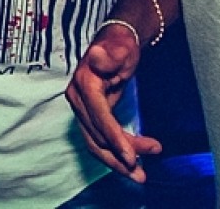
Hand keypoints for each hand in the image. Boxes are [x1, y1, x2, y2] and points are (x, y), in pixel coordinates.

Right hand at [65, 24, 162, 181]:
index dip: (115, 138)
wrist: (116, 44)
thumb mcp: (120, 47)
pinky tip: (133, 159)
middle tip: (142, 172)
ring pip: (97, 142)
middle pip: (97, 135)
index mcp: (84, 83)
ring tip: (140, 174)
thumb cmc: (120, 45)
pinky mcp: (90, 115)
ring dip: (117, 161)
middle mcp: (78, 98)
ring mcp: (82, 108)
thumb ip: (109, 54)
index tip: (132, 156)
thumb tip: (97, 54)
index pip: (99, 117)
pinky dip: (116, 151)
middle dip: (119, 156)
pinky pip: (100, 138)